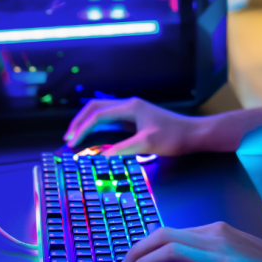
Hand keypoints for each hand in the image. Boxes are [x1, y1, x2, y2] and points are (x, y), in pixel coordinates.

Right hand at [63, 97, 203, 153]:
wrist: (194, 134)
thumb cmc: (174, 136)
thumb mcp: (148, 144)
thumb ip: (123, 149)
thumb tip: (101, 157)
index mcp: (130, 107)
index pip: (98, 114)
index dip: (82, 128)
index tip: (72, 143)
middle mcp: (129, 105)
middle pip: (95, 108)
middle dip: (79, 121)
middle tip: (68, 138)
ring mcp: (132, 111)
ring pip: (102, 112)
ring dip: (87, 123)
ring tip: (75, 137)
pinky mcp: (135, 119)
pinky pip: (110, 119)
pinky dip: (97, 126)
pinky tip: (93, 136)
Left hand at [118, 223, 261, 261]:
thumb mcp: (237, 251)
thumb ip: (211, 252)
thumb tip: (184, 261)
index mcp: (217, 231)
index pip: (170, 229)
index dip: (144, 242)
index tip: (131, 257)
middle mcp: (216, 239)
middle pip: (163, 236)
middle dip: (136, 251)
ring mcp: (222, 261)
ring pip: (169, 253)